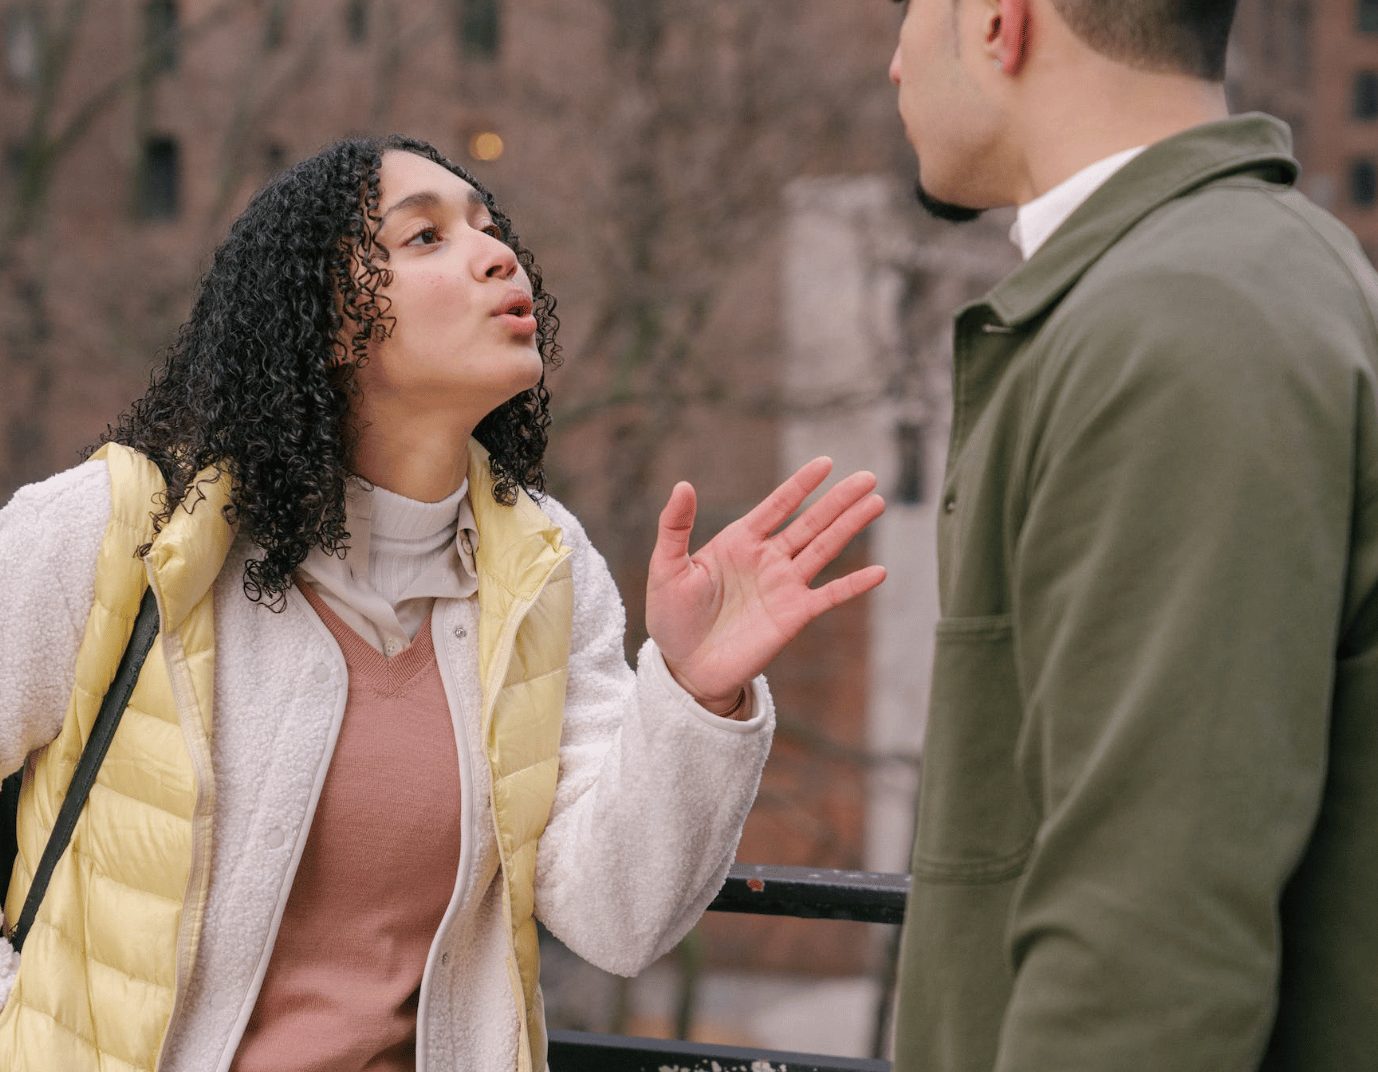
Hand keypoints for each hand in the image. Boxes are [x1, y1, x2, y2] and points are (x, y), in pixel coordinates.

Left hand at [645, 457, 886, 708]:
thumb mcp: (667, 568)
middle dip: (839, 500)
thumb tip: (683, 485)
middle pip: (811, 522)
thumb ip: (675, 527)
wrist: (686, 668)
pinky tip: (879, 572)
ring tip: (877, 502)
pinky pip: (830, 596)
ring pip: (825, 549)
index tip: (825, 462)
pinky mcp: (793, 616)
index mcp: (739, 541)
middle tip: (868, 477)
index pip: (777, 506)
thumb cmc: (672, 617)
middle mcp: (768, 559)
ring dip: (851, 526)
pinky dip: (854, 584)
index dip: (801, 484)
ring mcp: (784, 586)